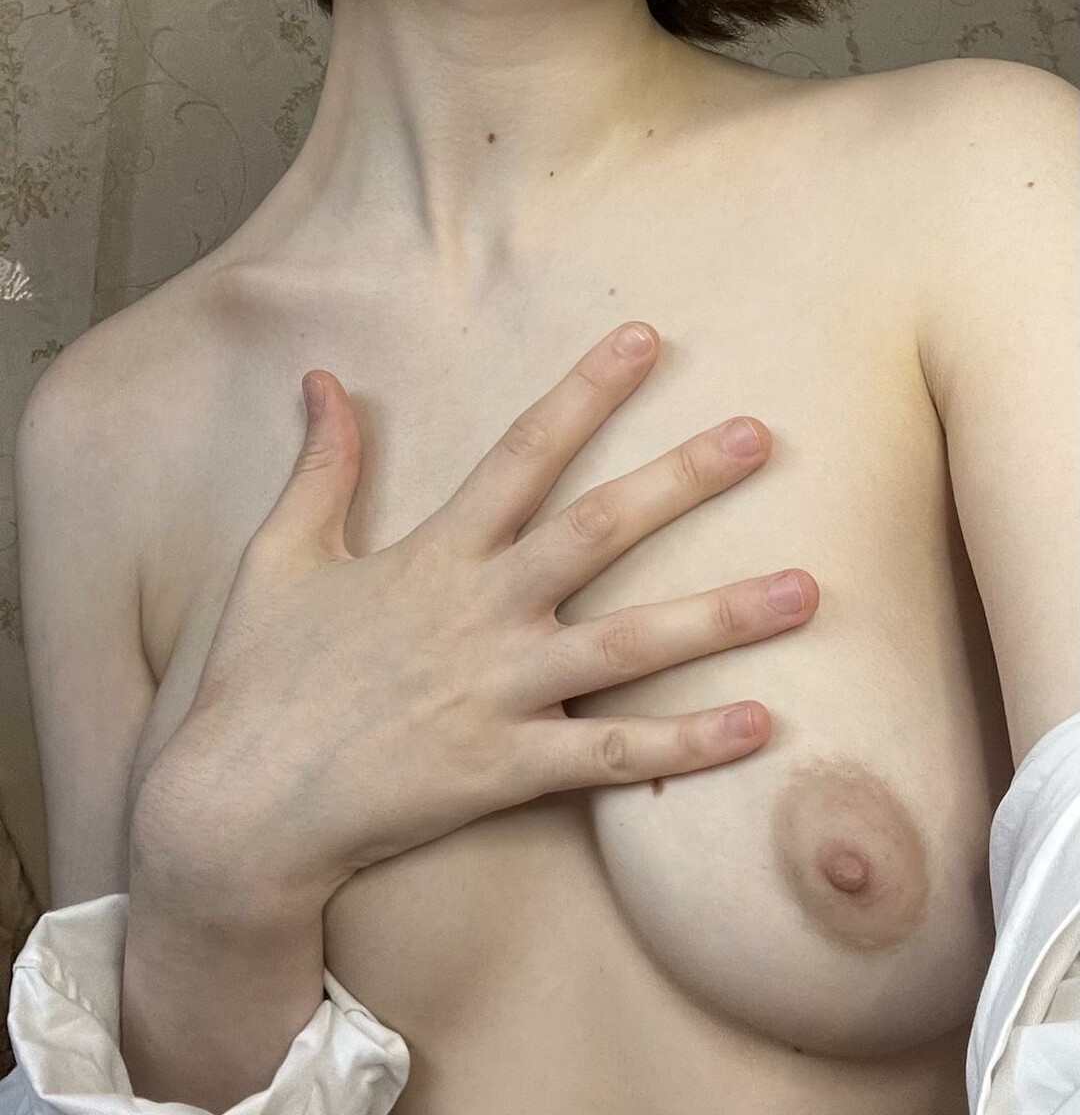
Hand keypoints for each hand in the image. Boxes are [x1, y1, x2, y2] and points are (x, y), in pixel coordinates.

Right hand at [130, 323, 817, 921]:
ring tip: (807, 588)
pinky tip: (761, 724)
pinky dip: (687, 745)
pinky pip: (613, 758)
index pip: (524, 450)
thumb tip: (325, 378)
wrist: (239, 809)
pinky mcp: (506, 771)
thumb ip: (320, 466)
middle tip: (760, 435)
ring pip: (631, 645)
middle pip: (600, 529)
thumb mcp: (279, 555)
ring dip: (723, 615)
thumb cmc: (259, 677)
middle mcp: (481, 612)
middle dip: (684, 478)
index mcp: (434, 553)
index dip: (586, 390)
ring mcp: (500, 692)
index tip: (646, 338)